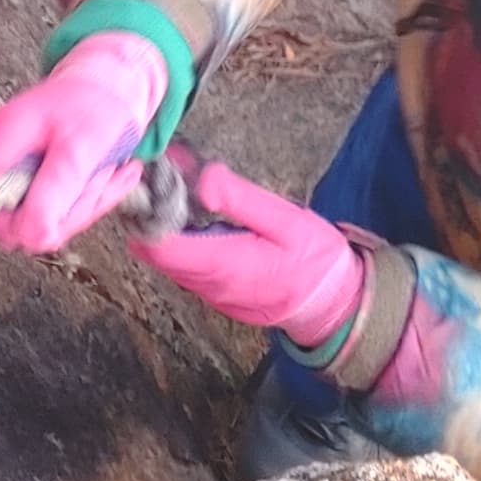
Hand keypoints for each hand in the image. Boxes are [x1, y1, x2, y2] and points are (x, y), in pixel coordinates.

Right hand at [0, 32, 170, 252]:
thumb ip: (57, 189)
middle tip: (98, 182)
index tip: (57, 216)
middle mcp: (0, 154)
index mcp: (2, 138)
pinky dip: (83, 201)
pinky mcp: (30, 177)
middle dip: (65, 213)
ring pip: (37, 219)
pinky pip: (51, 211)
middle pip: (12, 218)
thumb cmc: (98, 104)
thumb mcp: (84, 145)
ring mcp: (14, 166)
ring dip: (81, 205)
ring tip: (106, 173)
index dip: (15, 221)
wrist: (113, 83)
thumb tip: (32, 237)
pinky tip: (105, 176)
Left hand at [127, 152, 367, 353]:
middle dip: (152, 212)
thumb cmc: (315, 260)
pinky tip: (196, 212)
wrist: (333, 306)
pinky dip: (181, 238)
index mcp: (224, 264)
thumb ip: (241, 199)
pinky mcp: (217, 293)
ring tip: (180, 185)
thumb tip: (202, 180)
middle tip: (165, 173)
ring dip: (165, 224)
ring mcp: (211, 293)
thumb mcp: (286, 220)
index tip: (152, 179)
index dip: (147, 211)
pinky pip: (186, 265)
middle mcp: (208, 284)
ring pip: (168, 259)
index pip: (160, 246)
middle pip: (155, 252)